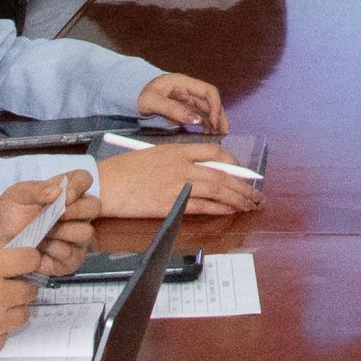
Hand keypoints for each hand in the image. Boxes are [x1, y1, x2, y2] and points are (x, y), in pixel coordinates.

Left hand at [0, 175, 95, 274]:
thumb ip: (35, 190)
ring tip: (41, 235)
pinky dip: (54, 254)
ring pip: (86, 233)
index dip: (79, 185)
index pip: (84, 179)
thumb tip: (57, 191)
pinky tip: (39, 251)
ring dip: (62, 233)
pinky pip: (73, 256)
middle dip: (77, 211)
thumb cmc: (8, 214)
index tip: (64, 196)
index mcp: (65, 192)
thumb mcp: (16, 196)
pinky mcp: (70, 259)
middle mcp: (76, 213)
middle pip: (94, 206)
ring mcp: (75, 237)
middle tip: (57, 216)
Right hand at [95, 144, 260, 221]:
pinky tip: (230, 211)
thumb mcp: (153, 155)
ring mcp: (176, 185)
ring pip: (216, 190)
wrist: (104, 184)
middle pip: (221, 173)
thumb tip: (199, 170)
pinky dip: (219, 209)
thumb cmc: (123, 170)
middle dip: (242, 184)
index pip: (214, 151)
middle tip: (255, 193)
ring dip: (236, 198)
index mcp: (176, 149)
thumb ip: (177, 160)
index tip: (242, 171)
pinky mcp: (170, 204)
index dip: (233, 162)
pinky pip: (202, 206)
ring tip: (249, 204)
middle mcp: (180, 165)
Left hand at [136, 73, 226, 132]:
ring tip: (218, 136)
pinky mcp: (183, 110)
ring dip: (214, 122)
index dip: (215, 105)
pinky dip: (205, 125)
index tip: (215, 121)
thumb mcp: (152, 101)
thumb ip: (173, 110)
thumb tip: (195, 120)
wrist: (130, 94)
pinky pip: (199, 117)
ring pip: (207, 111)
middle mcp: (188, 91)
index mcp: (183, 83)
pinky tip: (208, 134)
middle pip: (210, 102)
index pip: (208, 91)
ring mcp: (186, 100)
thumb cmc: (140, 94)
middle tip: (224, 131)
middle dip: (219, 116)